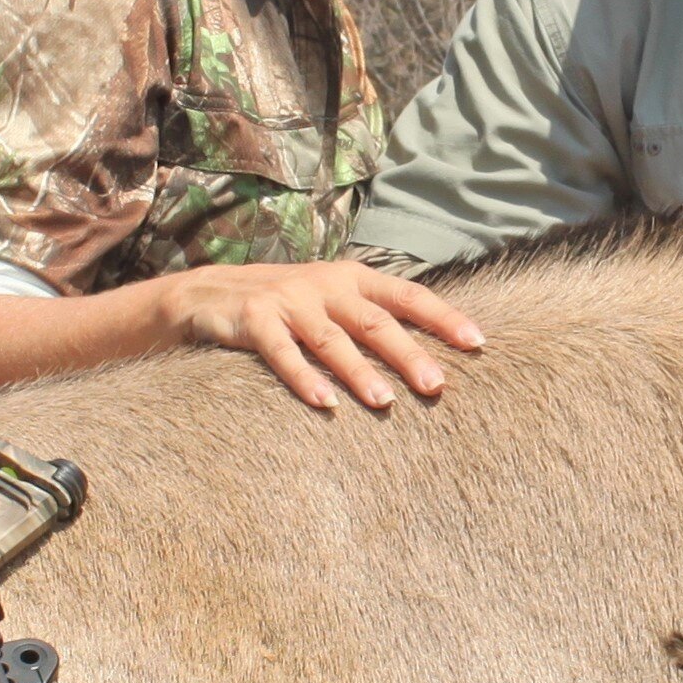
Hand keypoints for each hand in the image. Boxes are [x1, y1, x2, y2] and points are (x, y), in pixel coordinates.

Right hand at [158, 260, 486, 412]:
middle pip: (375, 321)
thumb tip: (429, 355)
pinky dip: (304, 378)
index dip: (442, 317)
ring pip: (331, 339)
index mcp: (352, 278)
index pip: (407, 296)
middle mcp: (325, 285)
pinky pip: (282, 352)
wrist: (206, 294)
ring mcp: (288, 299)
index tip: (477, 342)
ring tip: (385, 402)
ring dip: (359, 371)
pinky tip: (326, 404)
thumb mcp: (330, 301)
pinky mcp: (253, 318)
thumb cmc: (283, 305)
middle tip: (437, 386)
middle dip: (408, 353)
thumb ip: (370, 318)